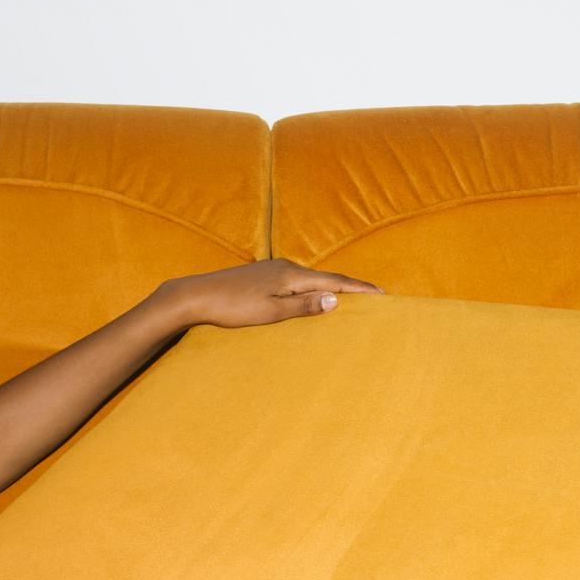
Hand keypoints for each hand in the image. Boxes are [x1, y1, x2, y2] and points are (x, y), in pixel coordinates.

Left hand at [162, 259, 383, 328]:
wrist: (196, 295)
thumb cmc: (232, 307)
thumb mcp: (270, 312)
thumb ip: (303, 306)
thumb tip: (335, 300)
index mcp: (291, 276)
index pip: (334, 282)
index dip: (359, 289)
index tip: (383, 294)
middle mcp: (285, 267)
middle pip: (326, 277)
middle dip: (350, 287)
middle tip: (374, 296)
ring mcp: (273, 269)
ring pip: (310, 278)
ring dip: (331, 287)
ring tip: (349, 298)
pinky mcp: (262, 275)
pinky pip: (296, 281)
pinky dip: (312, 288)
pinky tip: (312, 295)